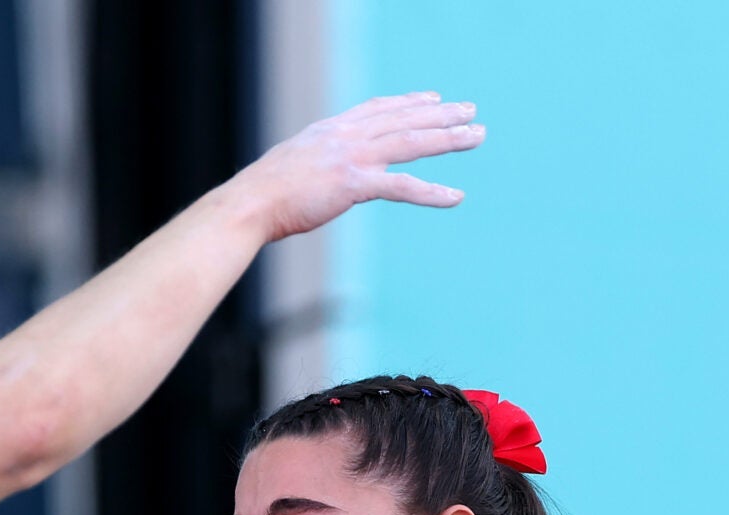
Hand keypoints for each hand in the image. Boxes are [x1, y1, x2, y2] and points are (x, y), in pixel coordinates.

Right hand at [234, 92, 483, 243]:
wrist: (249, 203)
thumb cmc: (263, 194)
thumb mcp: (292, 166)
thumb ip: (315, 164)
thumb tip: (317, 176)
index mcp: (331, 130)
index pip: (379, 108)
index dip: (409, 102)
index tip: (433, 98)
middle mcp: (346, 136)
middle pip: (404, 119)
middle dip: (442, 114)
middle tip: (471, 111)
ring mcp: (352, 158)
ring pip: (412, 142)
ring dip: (449, 138)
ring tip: (478, 136)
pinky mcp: (354, 184)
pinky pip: (402, 187)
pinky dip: (432, 193)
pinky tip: (456, 197)